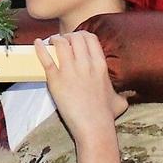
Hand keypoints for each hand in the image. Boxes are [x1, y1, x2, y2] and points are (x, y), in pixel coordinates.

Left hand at [36, 31, 128, 162]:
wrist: (94, 127)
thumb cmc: (106, 116)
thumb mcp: (119, 101)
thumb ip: (122, 95)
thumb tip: (126, 97)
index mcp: (100, 65)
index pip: (90, 38)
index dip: (81, 35)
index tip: (75, 39)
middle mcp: (86, 64)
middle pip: (75, 37)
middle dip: (67, 36)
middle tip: (61, 42)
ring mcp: (70, 70)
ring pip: (61, 43)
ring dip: (54, 40)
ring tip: (49, 43)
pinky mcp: (56, 80)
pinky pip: (46, 58)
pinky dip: (39, 48)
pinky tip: (36, 43)